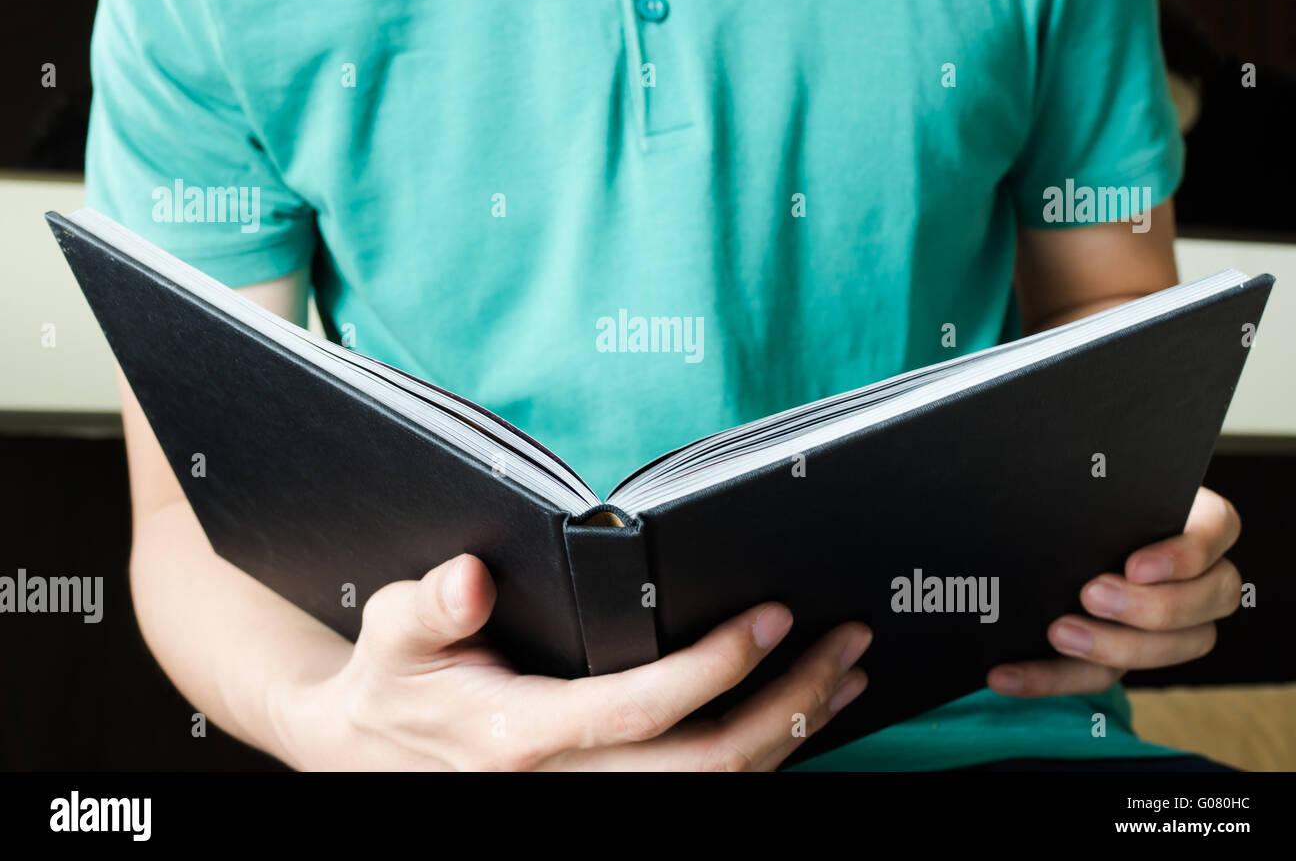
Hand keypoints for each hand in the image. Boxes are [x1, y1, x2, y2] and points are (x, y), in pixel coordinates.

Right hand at [270, 553, 870, 769]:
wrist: (366, 749)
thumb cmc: (390, 681)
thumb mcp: (393, 632)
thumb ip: (431, 605)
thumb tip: (470, 579)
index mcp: (519, 733)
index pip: (640, 709)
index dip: (715, 667)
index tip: (773, 615)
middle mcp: (566, 782)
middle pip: (707, 766)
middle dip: (790, 704)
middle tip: (845, 640)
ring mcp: (590, 798)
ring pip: (716, 789)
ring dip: (793, 732)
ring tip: (848, 673)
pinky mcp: (604, 794)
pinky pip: (699, 790)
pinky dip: (765, 754)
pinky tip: (799, 712)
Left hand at [987, 486, 1241, 697]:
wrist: (1036, 528)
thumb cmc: (1071, 495)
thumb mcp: (1085, 487)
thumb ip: (1089, 490)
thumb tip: (1056, 492)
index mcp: (1193, 518)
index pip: (1218, 529)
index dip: (1185, 554)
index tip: (1135, 565)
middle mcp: (1197, 573)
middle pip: (1211, 598)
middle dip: (1152, 606)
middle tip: (1090, 594)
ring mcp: (1171, 622)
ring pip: (1178, 647)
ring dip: (1115, 647)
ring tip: (1059, 633)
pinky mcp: (1123, 654)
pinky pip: (1099, 677)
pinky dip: (1050, 678)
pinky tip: (1007, 675)